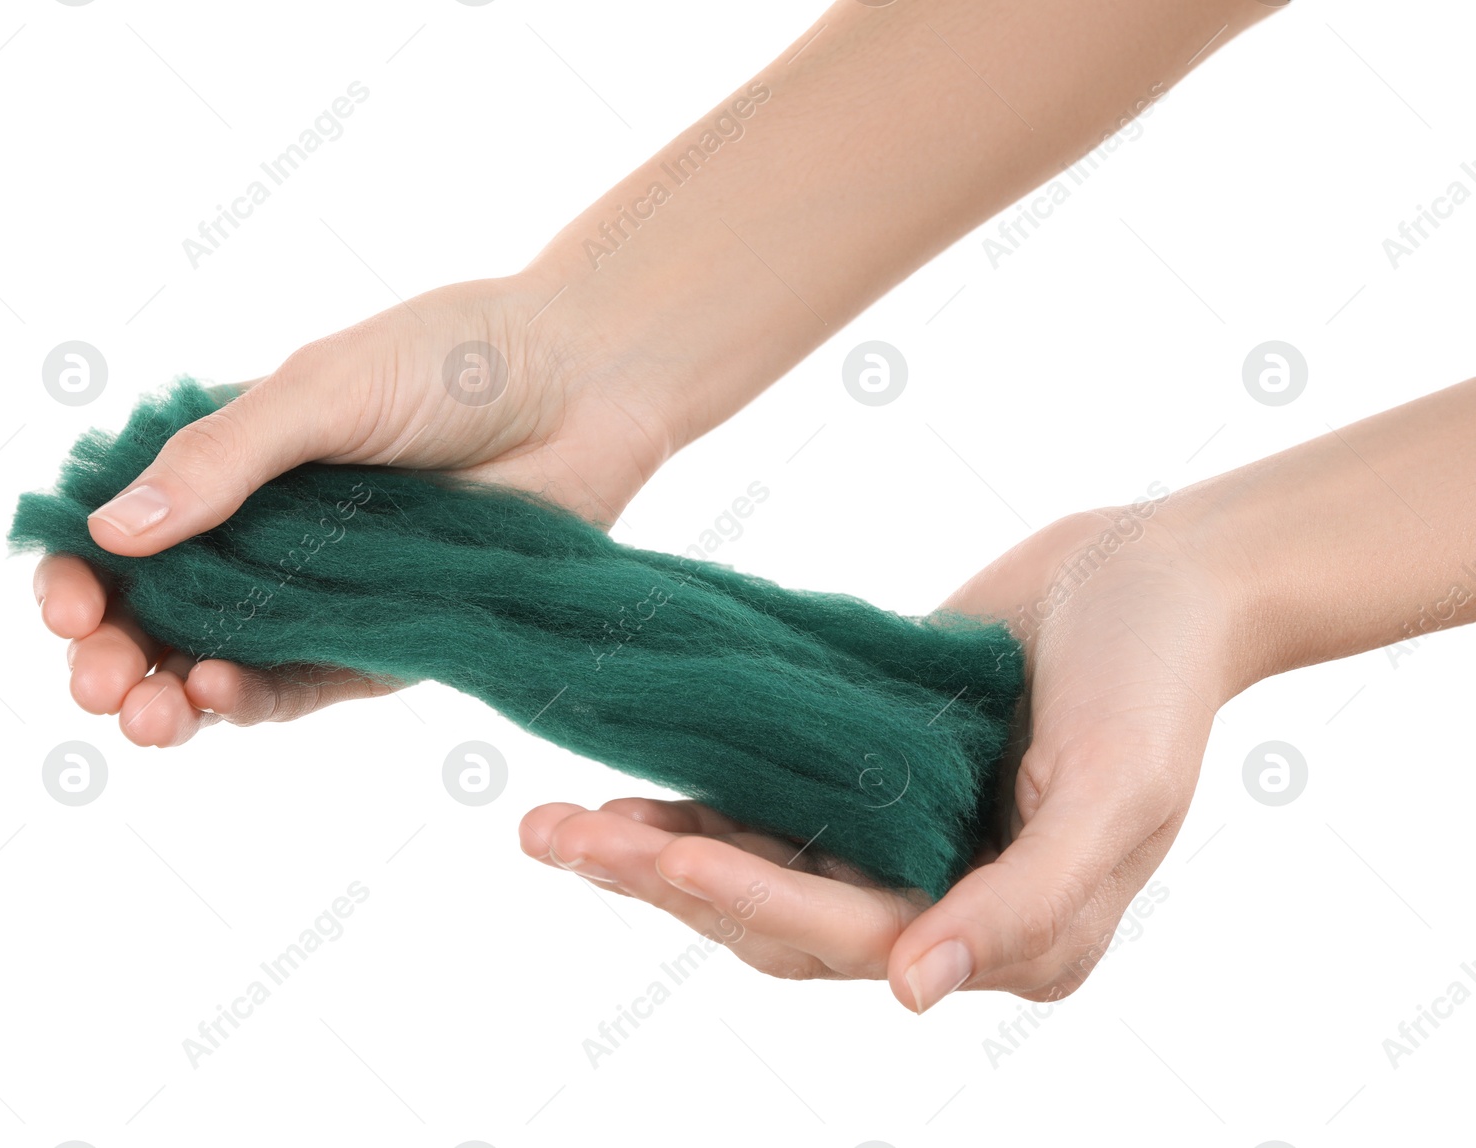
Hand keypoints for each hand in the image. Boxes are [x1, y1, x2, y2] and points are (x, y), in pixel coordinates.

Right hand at [34, 275, 670, 746]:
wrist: (583, 385)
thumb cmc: (453, 361)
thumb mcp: (321, 391)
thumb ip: (223, 460)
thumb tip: (110, 532)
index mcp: (234, 469)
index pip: (129, 539)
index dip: (83, 580)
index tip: (69, 605)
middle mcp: (271, 539)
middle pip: (162, 619)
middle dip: (113, 657)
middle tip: (95, 683)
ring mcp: (327, 595)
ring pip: (223, 666)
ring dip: (171, 698)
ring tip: (145, 712)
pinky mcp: (390, 639)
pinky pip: (309, 684)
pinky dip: (258, 700)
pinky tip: (220, 694)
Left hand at [518, 500, 1245, 1008]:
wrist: (1157, 574)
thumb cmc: (1157, 682)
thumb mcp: (1119, 794)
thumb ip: (1027, 905)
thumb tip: (915, 989)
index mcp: (1006, 935)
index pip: (849, 937)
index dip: (752, 901)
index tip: (662, 859)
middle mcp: (941, 905)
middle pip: (777, 917)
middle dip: (663, 882)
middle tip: (553, 837)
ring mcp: (902, 844)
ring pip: (758, 869)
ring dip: (657, 851)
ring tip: (553, 825)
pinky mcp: (874, 780)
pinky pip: (773, 805)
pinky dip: (702, 803)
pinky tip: (627, 792)